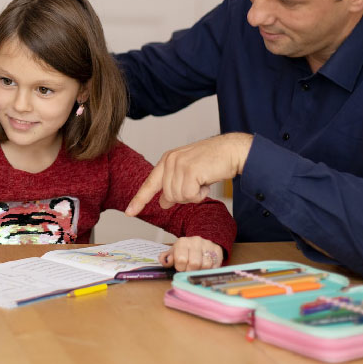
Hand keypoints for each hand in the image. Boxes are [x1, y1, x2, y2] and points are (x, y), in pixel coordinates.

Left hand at [125, 133, 252, 215]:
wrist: (232, 150)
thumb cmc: (213, 162)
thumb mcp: (189, 173)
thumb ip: (174, 185)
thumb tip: (163, 202)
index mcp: (167, 160)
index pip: (150, 184)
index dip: (140, 200)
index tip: (129, 212)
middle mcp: (170, 160)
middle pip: (168, 196)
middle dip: (185, 196)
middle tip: (198, 184)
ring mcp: (179, 165)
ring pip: (178, 197)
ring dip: (194, 195)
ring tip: (203, 180)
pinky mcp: (189, 170)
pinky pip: (189, 196)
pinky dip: (200, 195)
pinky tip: (207, 183)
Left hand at [159, 236, 223, 270]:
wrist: (200, 243)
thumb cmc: (184, 251)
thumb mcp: (174, 253)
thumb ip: (166, 258)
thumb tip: (165, 261)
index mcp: (182, 242)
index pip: (181, 260)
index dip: (181, 268)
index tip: (181, 268)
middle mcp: (195, 241)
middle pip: (194, 264)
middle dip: (191, 271)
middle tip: (190, 270)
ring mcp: (207, 245)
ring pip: (206, 265)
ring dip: (201, 271)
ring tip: (198, 268)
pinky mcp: (217, 250)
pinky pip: (215, 265)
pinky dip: (210, 269)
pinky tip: (206, 267)